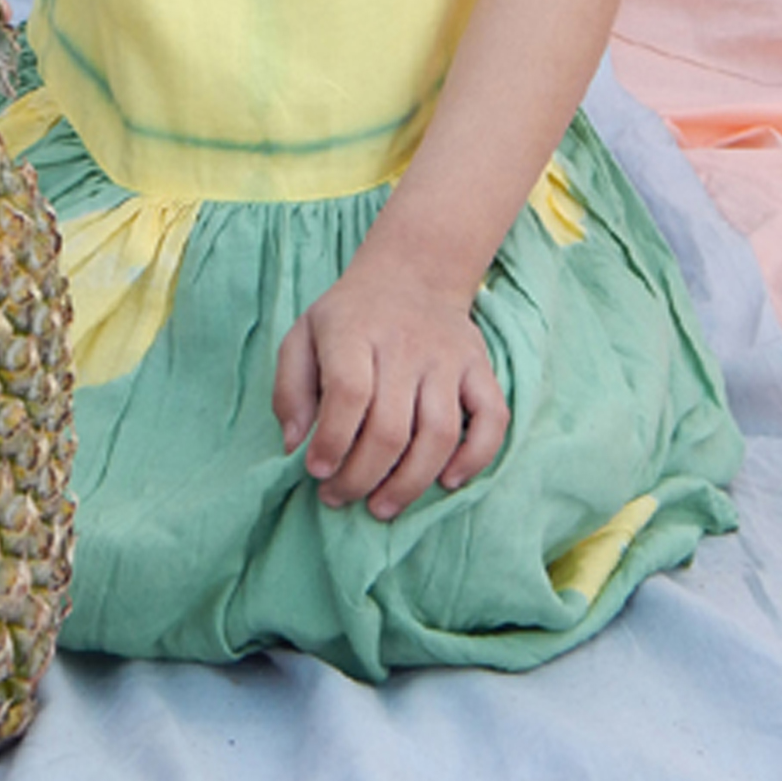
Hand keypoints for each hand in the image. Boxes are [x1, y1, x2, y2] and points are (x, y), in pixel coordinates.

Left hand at [272, 254, 507, 520]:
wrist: (413, 274)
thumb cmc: (350, 318)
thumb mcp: (303, 336)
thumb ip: (290, 388)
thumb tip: (294, 445)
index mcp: (355, 332)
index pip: (349, 393)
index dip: (333, 441)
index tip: (317, 471)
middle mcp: (405, 344)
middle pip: (390, 427)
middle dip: (362, 477)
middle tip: (341, 498)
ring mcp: (447, 357)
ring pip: (438, 434)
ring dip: (409, 483)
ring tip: (381, 506)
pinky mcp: (479, 368)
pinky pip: (491, 419)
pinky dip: (475, 458)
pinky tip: (447, 480)